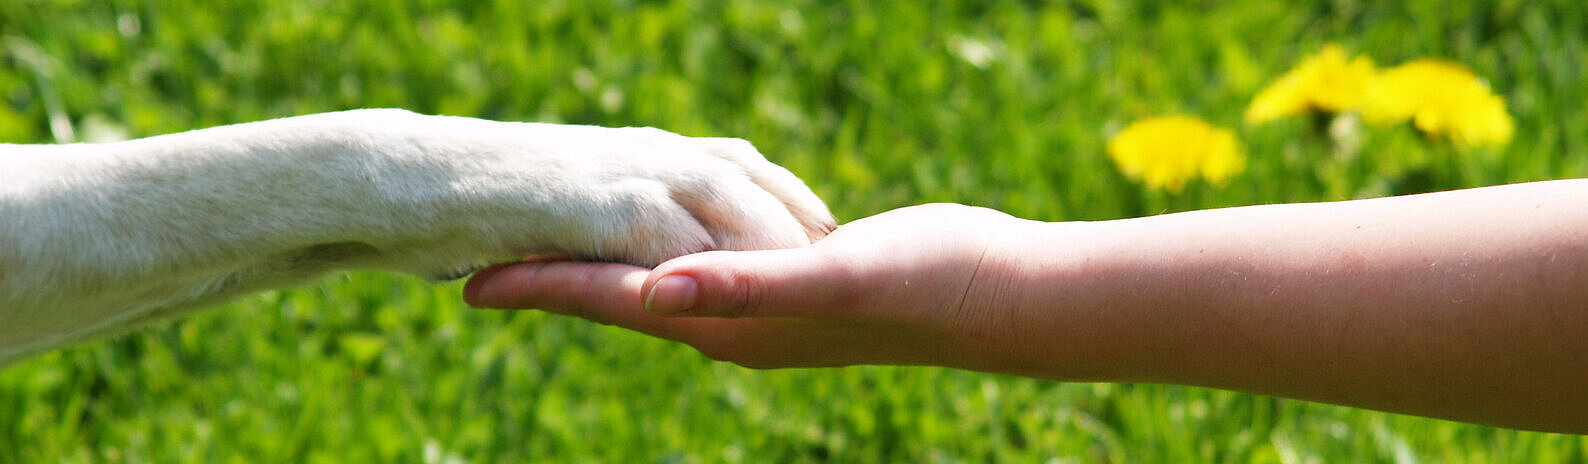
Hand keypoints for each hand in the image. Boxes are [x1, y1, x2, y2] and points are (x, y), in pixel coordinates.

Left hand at [463, 203, 1033, 369]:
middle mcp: (734, 318)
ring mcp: (763, 300)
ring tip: (557, 242)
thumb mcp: (830, 278)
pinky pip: (709, 257)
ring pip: (660, 277)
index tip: (467, 280)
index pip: (613, 300)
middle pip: (620, 296)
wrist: (995, 291)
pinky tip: (662, 223)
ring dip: (605, 262)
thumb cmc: (921, 284)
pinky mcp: (793, 274)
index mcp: (728, 321)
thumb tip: (653, 293)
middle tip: (488, 255)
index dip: (540, 287)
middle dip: (554, 279)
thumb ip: (743, 286)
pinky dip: (668, 241)